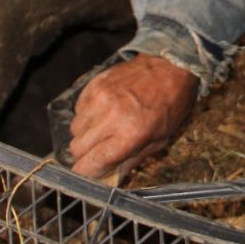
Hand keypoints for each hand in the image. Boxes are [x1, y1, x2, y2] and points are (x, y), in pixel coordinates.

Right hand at [67, 55, 197, 178]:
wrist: (170, 67)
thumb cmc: (170, 105)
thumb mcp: (160, 140)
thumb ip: (132, 159)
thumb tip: (110, 176)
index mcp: (130, 134)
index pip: (90, 163)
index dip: (86, 173)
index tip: (89, 173)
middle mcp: (110, 116)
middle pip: (77, 148)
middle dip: (85, 155)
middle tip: (99, 151)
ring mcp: (99, 98)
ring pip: (74, 129)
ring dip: (85, 134)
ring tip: (104, 128)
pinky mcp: (94, 84)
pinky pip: (78, 109)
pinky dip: (87, 115)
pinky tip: (104, 112)